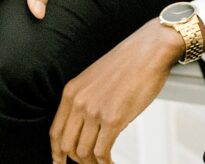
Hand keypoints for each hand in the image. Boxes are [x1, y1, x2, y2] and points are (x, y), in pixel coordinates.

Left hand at [49, 19, 185, 163]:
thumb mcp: (95, 79)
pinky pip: (102, 152)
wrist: (148, 51)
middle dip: (76, 161)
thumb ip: (87, 101)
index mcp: (71, 91)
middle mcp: (78, 101)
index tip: (60, 162)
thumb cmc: (128, 64)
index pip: (55, 131)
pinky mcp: (113, 118)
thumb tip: (88, 128)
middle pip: (66, 145)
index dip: (56, 152)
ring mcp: (94, 111)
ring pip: (84, 153)